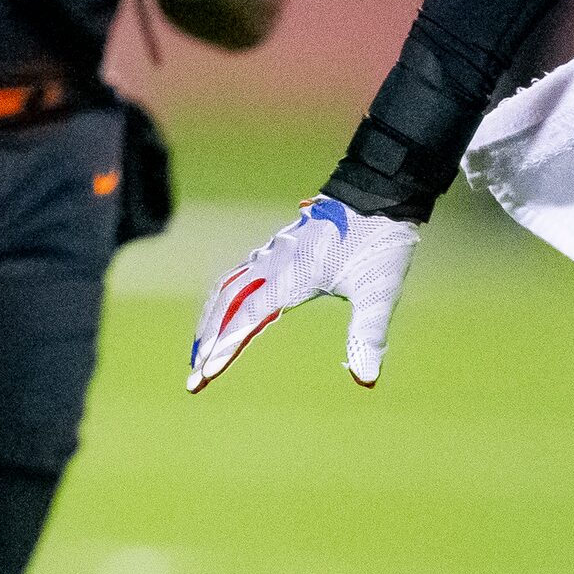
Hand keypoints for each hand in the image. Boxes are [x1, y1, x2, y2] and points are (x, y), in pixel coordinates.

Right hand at [187, 195, 422, 390]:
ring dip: (208, 323)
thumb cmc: (380, 242)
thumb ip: (368, 335)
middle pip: (225, 306)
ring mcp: (272, 254)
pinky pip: (236, 276)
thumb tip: (366, 381)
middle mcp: (273, 264)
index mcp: (292, 276)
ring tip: (197, 353)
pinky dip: (220, 301)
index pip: (246, 318)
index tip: (205, 375)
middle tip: (193, 380)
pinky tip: (220, 312)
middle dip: (206, 344)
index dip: (224, 347)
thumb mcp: (379, 291)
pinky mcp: (277, 249)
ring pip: (225, 290)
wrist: (377, 192)